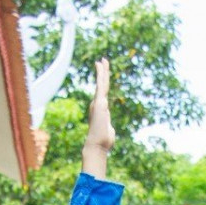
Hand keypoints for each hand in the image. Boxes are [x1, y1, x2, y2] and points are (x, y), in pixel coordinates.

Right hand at [83, 58, 114, 177]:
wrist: (97, 144)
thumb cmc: (103, 141)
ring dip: (103, 71)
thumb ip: (107, 126)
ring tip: (103, 60)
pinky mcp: (99, 102)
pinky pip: (100, 85)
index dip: (103, 82)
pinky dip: (100, 76)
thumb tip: (108, 129)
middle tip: (103, 61)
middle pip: (102, 85)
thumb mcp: (107, 131)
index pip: (103, 92)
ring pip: (102, 83)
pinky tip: (101, 67)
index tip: (103, 73)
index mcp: (100, 109)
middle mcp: (97, 103)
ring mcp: (98, 102)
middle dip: (103, 72)